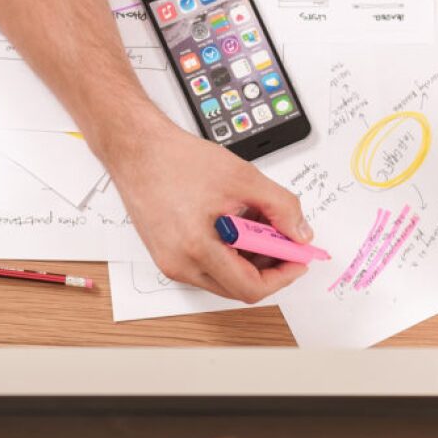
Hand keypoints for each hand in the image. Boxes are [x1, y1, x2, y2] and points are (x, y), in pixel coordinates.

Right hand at [104, 115, 311, 302]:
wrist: (137, 150)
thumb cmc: (176, 160)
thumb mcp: (243, 178)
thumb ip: (281, 207)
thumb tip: (300, 233)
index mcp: (197, 248)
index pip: (250, 288)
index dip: (282, 276)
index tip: (298, 259)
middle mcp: (180, 264)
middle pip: (238, 287)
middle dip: (268, 266)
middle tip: (284, 240)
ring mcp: (170, 262)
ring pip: (223, 278)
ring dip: (249, 258)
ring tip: (257, 223)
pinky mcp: (166, 255)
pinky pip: (206, 266)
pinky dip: (228, 252)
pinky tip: (236, 223)